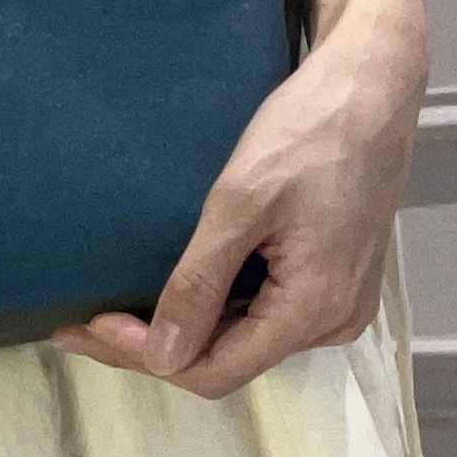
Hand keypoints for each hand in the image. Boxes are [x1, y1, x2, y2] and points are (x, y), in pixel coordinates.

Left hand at [53, 0, 426, 397]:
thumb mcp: (240, 202)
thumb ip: (200, 285)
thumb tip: (163, 360)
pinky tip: (177, 288)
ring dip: (185, 327)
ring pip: (245, 339)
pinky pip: (266, 312)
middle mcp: (333, 322)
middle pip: (229, 361)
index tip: (90, 322)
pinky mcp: (335, 279)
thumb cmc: (309, 129)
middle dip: (157, 345)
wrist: (372, 84)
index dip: (148, 355)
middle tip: (84, 324)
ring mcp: (339, 302)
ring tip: (119, 308)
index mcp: (315, 309)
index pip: (215, 372)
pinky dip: (217, 306)